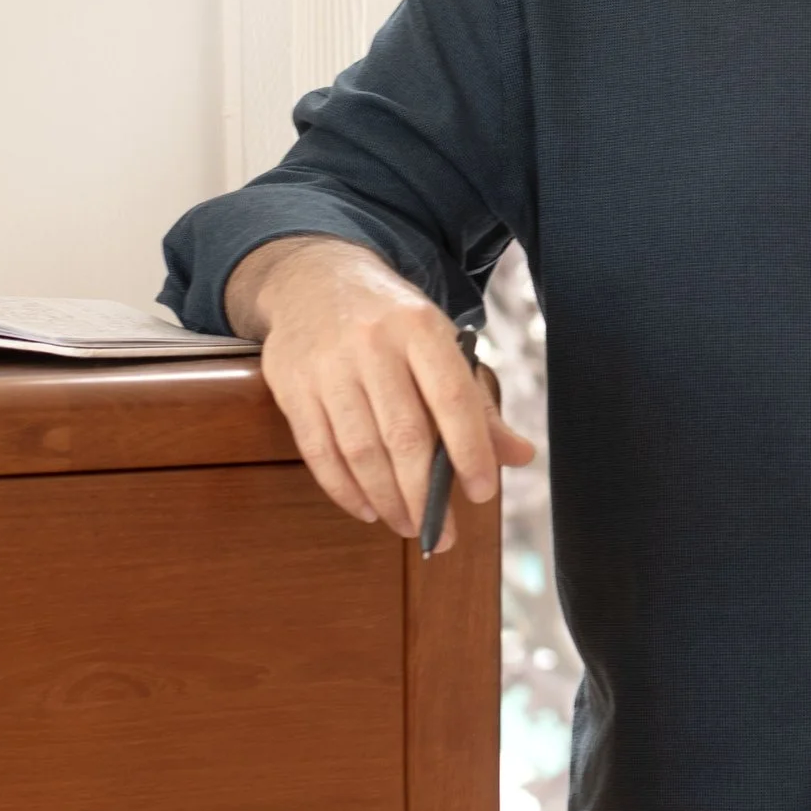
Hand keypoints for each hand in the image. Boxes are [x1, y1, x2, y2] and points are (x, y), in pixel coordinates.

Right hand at [224, 234, 533, 546]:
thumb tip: (519, 456)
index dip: (470, 452)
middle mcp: (373, 343)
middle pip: (403, 435)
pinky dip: (344, 489)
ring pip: (360, 450)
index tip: (481, 493)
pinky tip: (367, 509)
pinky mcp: (291, 384)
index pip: (452, 399)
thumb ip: (477, 403)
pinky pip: (318, 450)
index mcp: (421, 327)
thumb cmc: (391, 322)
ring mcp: (327, 364)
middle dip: (425, 494)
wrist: (314, 276)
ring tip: (408, 526)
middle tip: (441, 534)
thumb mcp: (439, 343)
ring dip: (387, 499)